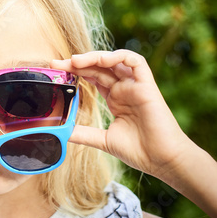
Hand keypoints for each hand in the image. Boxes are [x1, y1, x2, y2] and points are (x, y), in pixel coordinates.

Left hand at [51, 50, 192, 179]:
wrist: (162, 161)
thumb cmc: (139, 151)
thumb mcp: (103, 140)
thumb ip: (83, 133)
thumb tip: (61, 132)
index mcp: (115, 98)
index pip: (92, 76)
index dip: (75, 71)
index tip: (55, 70)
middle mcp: (124, 89)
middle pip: (99, 66)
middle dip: (77, 62)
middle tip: (57, 64)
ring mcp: (135, 86)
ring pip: (115, 60)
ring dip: (94, 56)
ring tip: (75, 60)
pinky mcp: (147, 85)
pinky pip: (136, 62)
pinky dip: (119, 56)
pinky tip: (102, 60)